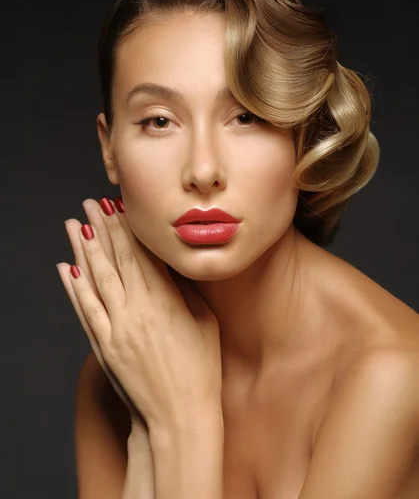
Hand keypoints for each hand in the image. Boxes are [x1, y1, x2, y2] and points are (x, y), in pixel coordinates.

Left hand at [56, 197, 222, 432]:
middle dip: (102, 227)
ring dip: (83, 249)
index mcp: (165, 301)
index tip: (118, 205)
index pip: (141, 254)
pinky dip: (74, 287)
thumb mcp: (204, 322)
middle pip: (116, 259)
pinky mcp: (104, 346)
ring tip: (73, 224)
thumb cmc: (201, 369)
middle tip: (92, 203)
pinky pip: (85, 309)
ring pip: (96, 279)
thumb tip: (169, 264)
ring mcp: (116, 329)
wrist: (179, 415)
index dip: (128, 227)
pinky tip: (66, 268)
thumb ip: (184, 291)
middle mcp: (137, 310)